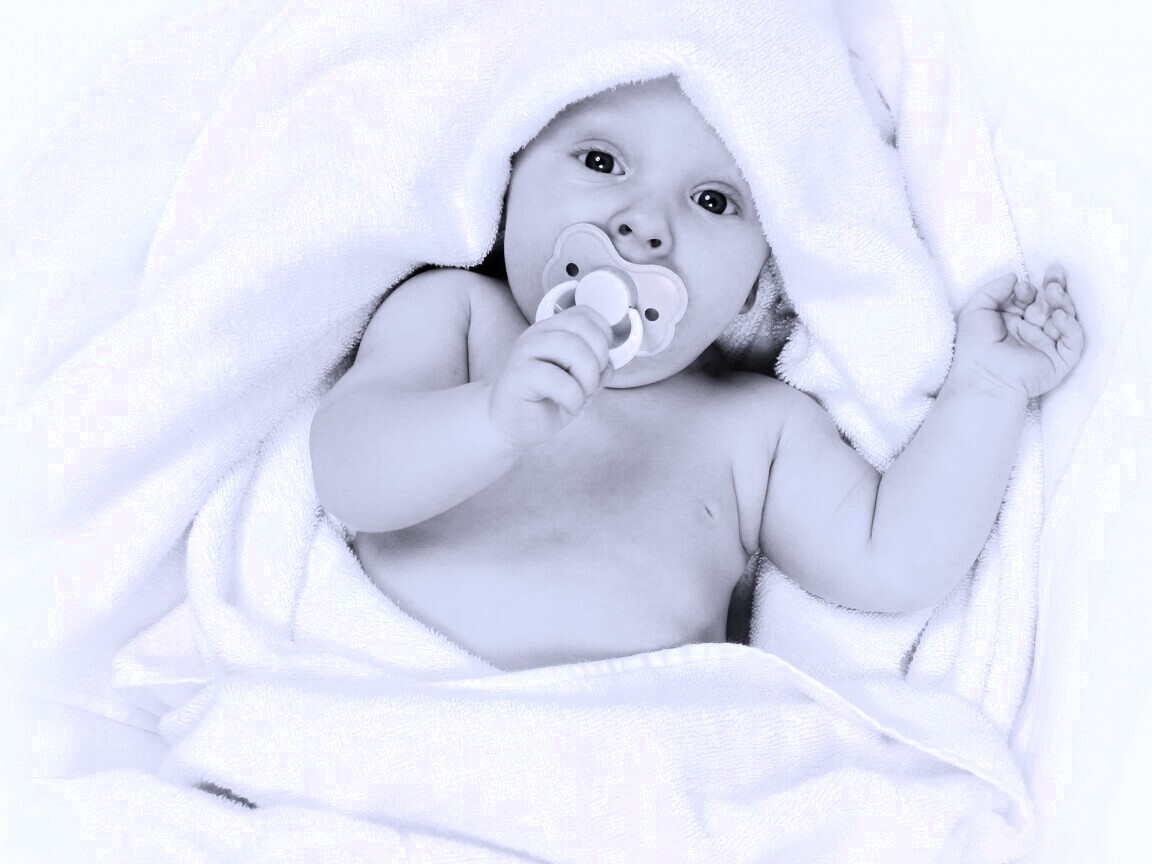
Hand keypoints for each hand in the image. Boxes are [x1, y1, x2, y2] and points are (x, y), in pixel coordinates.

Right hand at [488, 306, 613, 448]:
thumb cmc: (543, 402)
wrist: (507, 425)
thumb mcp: (577, 381)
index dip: (603, 336)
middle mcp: (537, 335)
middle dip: (599, 360)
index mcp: (550, 330)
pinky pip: (560, 380)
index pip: (584, 314)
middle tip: (590, 384)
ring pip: (573, 348)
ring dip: (587, 378)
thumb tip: (610, 364)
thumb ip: (595, 367)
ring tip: (579, 396)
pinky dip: (574, 398)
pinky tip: (567, 406)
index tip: (600, 362)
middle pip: (583, 329)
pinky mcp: (520, 375)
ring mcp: (525, 352)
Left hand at [952, 265, 1084, 397]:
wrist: (981, 376)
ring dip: (1062, 302)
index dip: (1030, 290)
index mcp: (1015, 320)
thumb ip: (993, 289)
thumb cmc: (974, 346)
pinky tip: (1059, 316)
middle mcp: (1033, 331)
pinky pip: (1073, 341)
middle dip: (1055, 287)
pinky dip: (1070, 326)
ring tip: (1053, 292)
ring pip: (1065, 318)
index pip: (1031, 299)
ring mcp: (1048, 345)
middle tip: (1055, 273)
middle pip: (1052, 304)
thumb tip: (1014, 277)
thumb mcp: (977, 310)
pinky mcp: (1060, 361)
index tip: (1021, 288)